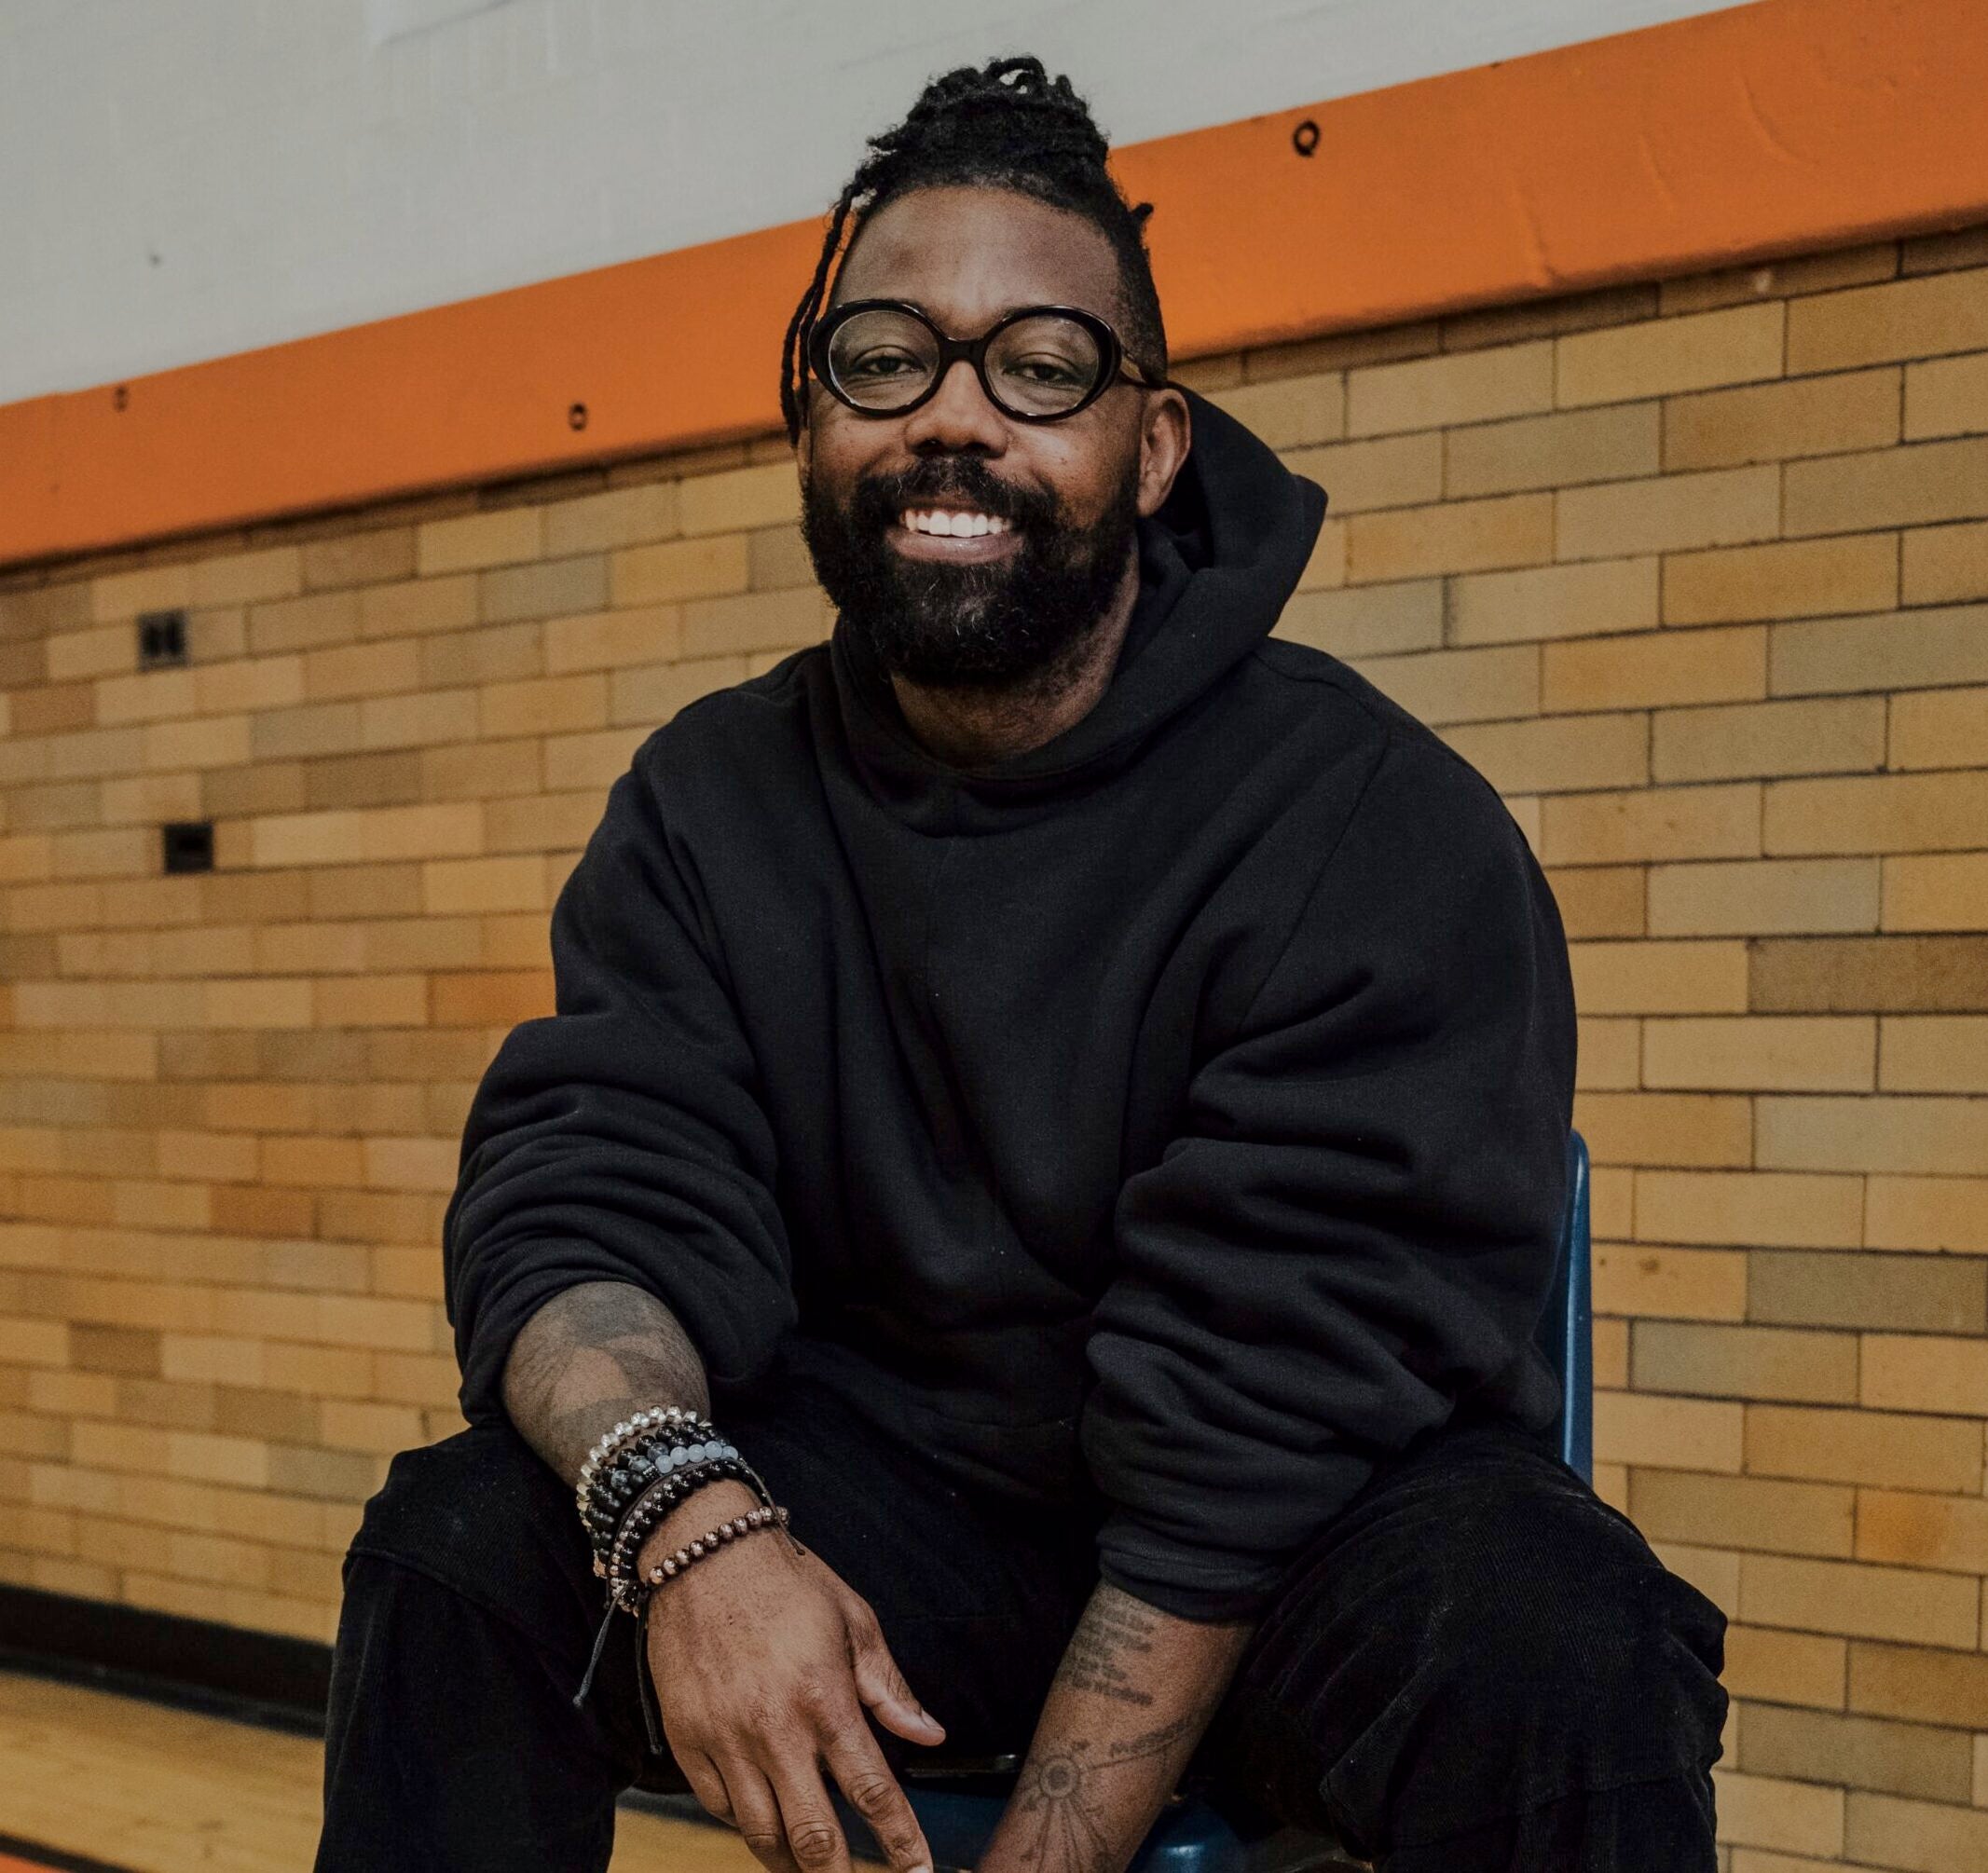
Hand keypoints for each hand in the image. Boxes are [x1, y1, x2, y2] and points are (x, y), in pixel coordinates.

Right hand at [643, 1481, 947, 1872]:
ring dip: (791, 1863)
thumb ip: (888, 1686)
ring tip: (812, 1870)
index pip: (872, 1790)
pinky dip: (745, 1825)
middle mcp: (775, 1729)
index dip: (899, 1842)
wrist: (701, 1553)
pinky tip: (765, 1824)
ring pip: (761, 1833)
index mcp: (825, 1698)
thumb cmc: (785, 1581)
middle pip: (813, 1835)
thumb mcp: (852, 1620)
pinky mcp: (688, 1740)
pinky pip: (718, 1807)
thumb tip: (929, 1735)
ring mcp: (726, 1739)